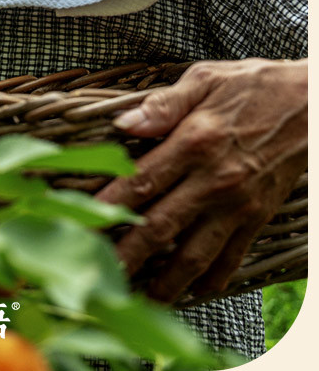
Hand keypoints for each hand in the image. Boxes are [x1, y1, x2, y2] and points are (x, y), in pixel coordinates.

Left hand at [94, 57, 306, 302]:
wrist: (311, 103)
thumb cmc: (254, 85)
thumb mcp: (205, 79)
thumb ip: (163, 104)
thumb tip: (124, 123)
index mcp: (195, 141)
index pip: (142, 181)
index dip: (110, 205)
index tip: (84, 223)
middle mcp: (214, 179)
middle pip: (161, 226)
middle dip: (127, 255)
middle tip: (99, 275)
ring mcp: (238, 204)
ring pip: (195, 254)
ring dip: (165, 282)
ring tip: (139, 299)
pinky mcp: (258, 216)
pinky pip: (231, 257)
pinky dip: (212, 280)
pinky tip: (192, 292)